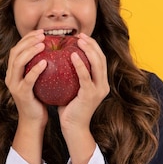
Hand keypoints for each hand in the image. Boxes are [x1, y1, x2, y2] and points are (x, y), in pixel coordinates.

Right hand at [4, 30, 48, 126]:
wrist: (34, 120)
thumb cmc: (40, 99)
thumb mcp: (39, 80)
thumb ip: (41, 66)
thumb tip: (56, 50)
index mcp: (13, 71)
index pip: (17, 49)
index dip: (27, 38)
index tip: (41, 31)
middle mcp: (10, 76)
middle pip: (15, 52)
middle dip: (28, 41)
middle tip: (42, 35)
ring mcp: (14, 85)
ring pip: (18, 63)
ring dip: (30, 51)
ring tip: (42, 44)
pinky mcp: (21, 94)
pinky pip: (28, 79)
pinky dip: (35, 70)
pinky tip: (45, 63)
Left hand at [58, 33, 109, 163]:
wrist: (73, 128)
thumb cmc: (69, 108)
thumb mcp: (72, 88)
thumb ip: (71, 76)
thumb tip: (59, 59)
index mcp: (100, 82)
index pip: (99, 59)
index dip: (92, 45)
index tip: (81, 36)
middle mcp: (103, 84)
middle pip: (101, 58)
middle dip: (92, 44)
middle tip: (80, 35)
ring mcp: (99, 90)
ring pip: (97, 64)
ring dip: (88, 50)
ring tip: (78, 41)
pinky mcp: (91, 95)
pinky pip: (85, 76)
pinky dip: (80, 65)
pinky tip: (72, 55)